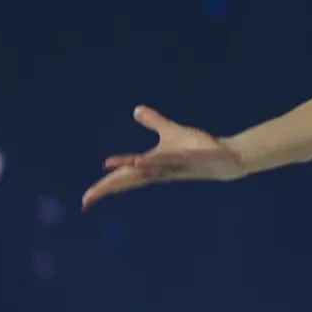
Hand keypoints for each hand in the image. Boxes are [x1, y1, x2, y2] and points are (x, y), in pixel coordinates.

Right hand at [82, 105, 243, 208]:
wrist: (225, 157)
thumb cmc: (198, 148)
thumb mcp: (171, 131)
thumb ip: (153, 121)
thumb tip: (136, 110)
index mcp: (153, 167)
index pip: (124, 179)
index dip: (105, 188)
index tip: (85, 201)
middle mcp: (161, 169)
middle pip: (130, 179)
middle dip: (108, 187)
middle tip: (87, 200)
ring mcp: (175, 164)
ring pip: (148, 169)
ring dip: (129, 168)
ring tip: (106, 167)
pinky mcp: (192, 157)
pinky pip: (171, 159)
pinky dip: (155, 160)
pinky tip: (140, 160)